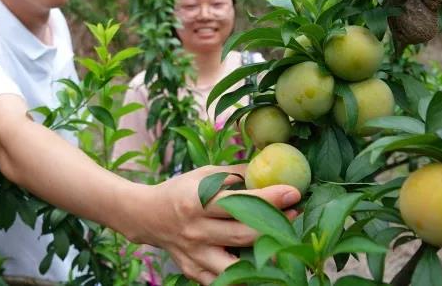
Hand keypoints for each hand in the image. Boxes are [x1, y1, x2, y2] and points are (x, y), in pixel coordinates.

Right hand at [128, 164, 300, 284]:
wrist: (146, 216)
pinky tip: (262, 270)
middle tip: (295, 213)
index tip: (293, 192)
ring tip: (283, 246)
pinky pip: (221, 281)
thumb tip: (271, 166)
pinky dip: (241, 279)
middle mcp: (195, 230)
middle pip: (241, 234)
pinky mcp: (192, 270)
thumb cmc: (182, 191)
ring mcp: (193, 254)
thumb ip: (235, 175)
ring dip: (262, 258)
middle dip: (273, 224)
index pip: (237, 201)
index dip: (268, 198)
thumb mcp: (204, 175)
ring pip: (233, 265)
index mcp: (196, 201)